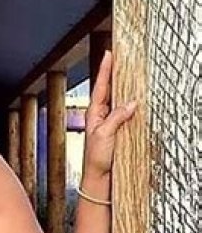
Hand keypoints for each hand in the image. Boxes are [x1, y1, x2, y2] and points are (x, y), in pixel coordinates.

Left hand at [82, 49, 137, 177]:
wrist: (100, 178)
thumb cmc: (97, 159)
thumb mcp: (105, 135)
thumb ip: (117, 118)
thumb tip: (132, 103)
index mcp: (94, 114)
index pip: (100, 87)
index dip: (105, 70)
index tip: (109, 54)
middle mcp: (102, 116)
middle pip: (110, 89)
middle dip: (115, 73)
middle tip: (122, 56)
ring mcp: (110, 122)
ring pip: (120, 99)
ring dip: (125, 86)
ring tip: (131, 70)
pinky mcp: (119, 131)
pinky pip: (127, 112)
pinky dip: (132, 103)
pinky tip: (138, 97)